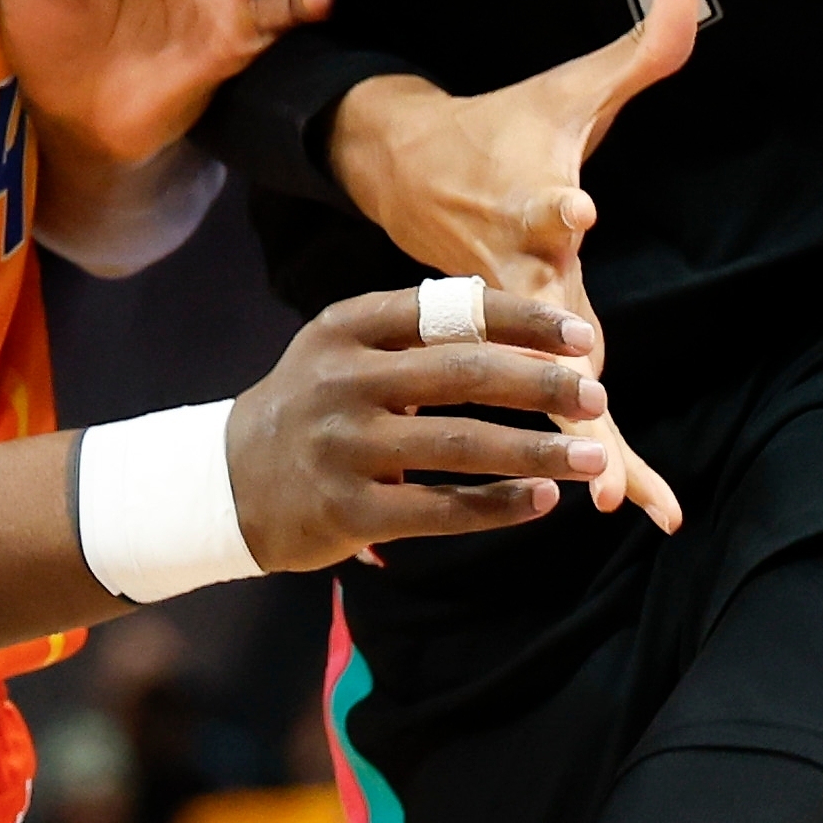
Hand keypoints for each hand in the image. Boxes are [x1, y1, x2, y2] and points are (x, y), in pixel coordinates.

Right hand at [227, 285, 614, 572]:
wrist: (225, 480)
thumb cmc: (312, 404)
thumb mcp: (343, 346)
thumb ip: (416, 329)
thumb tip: (521, 321)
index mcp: (349, 327)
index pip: (450, 311)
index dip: (523, 320)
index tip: (580, 334)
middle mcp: (345, 380)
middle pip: (464, 374)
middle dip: (540, 383)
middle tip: (597, 393)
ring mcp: (345, 447)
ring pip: (461, 446)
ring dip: (536, 451)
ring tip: (590, 455)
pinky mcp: (348, 511)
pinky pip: (440, 508)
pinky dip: (498, 506)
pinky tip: (542, 502)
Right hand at [324, 0, 704, 533]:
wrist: (403, 175)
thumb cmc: (505, 129)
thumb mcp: (573, 84)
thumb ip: (647, 38)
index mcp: (524, 198)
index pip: (540, 198)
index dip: (555, 199)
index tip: (574, 202)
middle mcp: (505, 268)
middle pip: (538, 319)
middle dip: (562, 358)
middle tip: (594, 389)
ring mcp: (499, 323)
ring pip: (538, 391)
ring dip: (579, 443)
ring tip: (618, 497)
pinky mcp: (507, 356)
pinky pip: (540, 422)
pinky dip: (571, 466)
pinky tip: (613, 510)